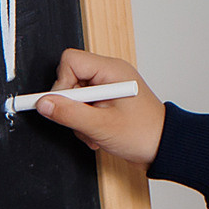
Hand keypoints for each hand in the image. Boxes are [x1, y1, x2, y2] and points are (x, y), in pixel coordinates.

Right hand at [28, 49, 164, 165]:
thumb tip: (44, 104)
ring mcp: (109, 87)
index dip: (61, 83)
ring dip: (79, 119)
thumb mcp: (101, 126)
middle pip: (70, 79)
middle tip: (83, 123)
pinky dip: (86, 122)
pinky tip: (98, 134)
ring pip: (75, 96)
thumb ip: (69, 114)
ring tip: (95, 132)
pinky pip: (84, 106)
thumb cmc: (144, 134)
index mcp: (111, 70)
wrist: (164, 148)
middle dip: (71, 106)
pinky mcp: (108, 100)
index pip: (71, 61)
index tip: (59, 105)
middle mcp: (110, 74)